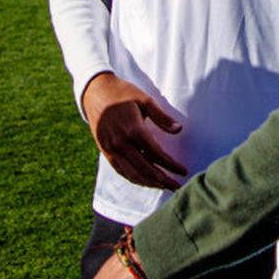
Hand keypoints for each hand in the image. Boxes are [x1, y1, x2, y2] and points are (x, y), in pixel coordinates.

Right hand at [81, 73, 186, 189]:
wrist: (95, 92)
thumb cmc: (122, 93)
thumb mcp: (144, 100)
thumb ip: (162, 117)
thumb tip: (179, 130)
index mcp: (134, 130)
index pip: (157, 154)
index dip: (171, 165)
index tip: (183, 171)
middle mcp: (122, 143)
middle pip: (146, 169)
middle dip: (163, 180)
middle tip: (177, 187)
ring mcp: (111, 149)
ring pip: (133, 173)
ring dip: (150, 183)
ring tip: (163, 186)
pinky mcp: (105, 151)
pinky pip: (121, 170)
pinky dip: (134, 178)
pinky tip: (145, 181)